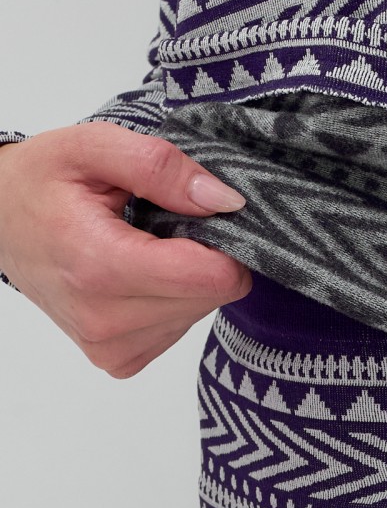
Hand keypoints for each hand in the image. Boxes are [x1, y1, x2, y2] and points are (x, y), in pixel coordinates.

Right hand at [0, 122, 252, 377]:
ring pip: (199, 313)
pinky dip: (169, 301)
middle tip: (162, 228)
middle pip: (211, 296)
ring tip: (142, 249)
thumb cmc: (41, 182)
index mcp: (100, 266)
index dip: (225, 241)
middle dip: (203, 256)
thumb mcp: (94, 147)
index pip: (212, 277)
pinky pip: (177, 331)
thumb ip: (161, 167)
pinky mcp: (118, 360)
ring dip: (185, 279)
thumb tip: (225, 201)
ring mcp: (110, 346)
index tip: (199, 215)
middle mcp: (104, 319)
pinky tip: (137, 277)